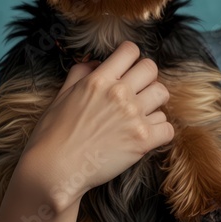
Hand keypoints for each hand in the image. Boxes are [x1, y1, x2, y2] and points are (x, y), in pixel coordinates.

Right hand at [18, 41, 173, 210]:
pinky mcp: (143, 140)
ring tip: (141, 115)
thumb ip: (80, 73)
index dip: (130, 58)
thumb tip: (96, 62)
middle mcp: (119, 93)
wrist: (54, 171)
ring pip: (162, 94)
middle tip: (137, 92)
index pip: (130, 51)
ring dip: (154, 103)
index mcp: (98, 80)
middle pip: (151, 68)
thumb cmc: (52, 135)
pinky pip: (168, 126)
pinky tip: (146, 135)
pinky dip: (160, 131)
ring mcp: (133, 116)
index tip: (127, 69)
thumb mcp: (61, 95)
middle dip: (145, 78)